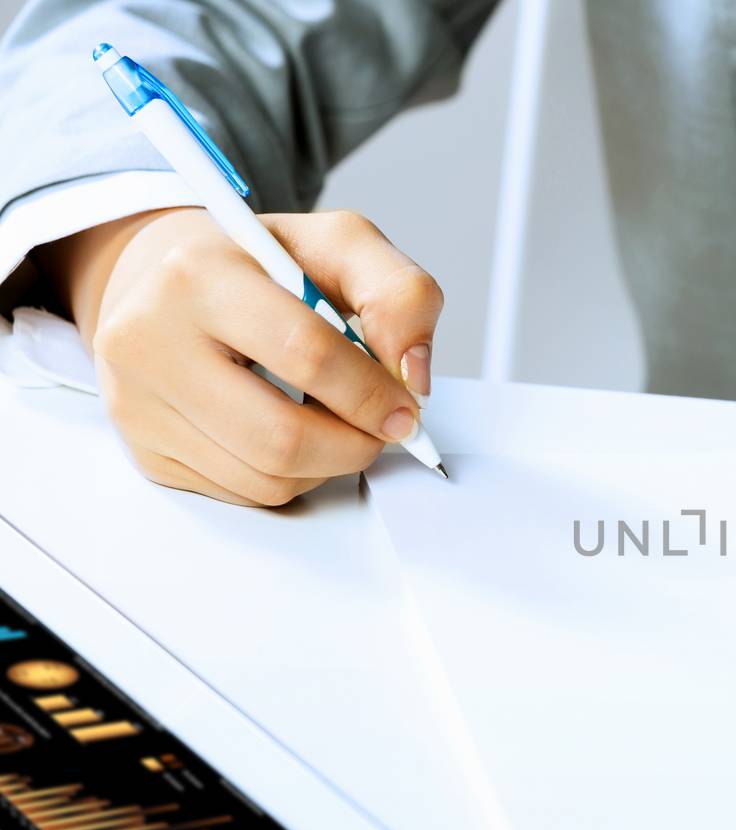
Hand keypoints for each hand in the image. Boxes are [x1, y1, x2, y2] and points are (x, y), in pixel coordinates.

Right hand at [35, 208, 441, 505]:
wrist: (163, 278)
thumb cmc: (258, 264)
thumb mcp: (339, 244)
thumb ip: (400, 294)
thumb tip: (413, 374)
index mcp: (198, 274)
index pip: (306, 354)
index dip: (373, 393)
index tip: (407, 409)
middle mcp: (149, 340)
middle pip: (281, 437)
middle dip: (354, 444)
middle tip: (382, 428)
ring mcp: (138, 403)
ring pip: (266, 479)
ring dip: (327, 464)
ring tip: (335, 420)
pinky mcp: (145, 452)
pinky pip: (244, 493)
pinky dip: (291, 476)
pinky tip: (291, 431)